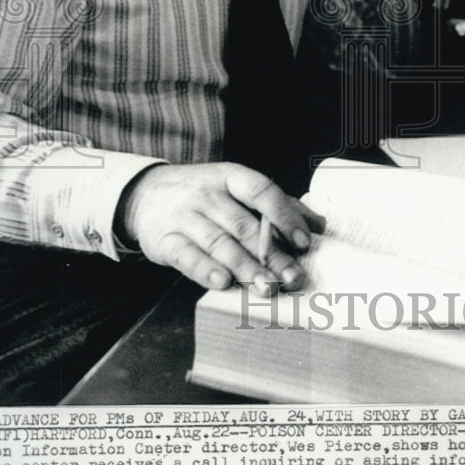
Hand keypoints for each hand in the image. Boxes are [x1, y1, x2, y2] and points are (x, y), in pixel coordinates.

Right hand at [116, 162, 324, 294]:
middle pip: (244, 226)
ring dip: (245, 268)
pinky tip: (222, 282)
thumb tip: (319, 225)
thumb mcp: (236, 188)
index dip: (284, 215)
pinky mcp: (165, 240)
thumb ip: (277, 204)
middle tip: (293, 278)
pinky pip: (187, 256)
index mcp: (231, 177)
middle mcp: (208, 194)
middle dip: (272, 255)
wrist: (146, 194)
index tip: (303, 241)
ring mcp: (185, 216)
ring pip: (219, 243)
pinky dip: (205, 269)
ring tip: (267, 288)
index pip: (261, 191)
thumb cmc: (204, 194)